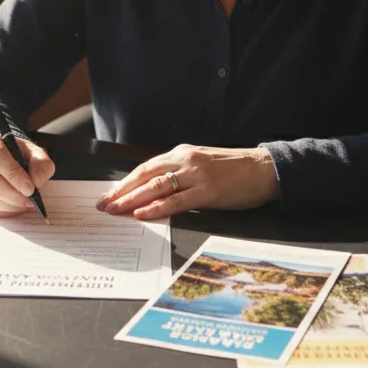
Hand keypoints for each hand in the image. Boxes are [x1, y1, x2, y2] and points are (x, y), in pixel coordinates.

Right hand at [0, 127, 54, 217]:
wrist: (0, 158)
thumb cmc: (17, 155)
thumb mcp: (33, 152)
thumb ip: (41, 164)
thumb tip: (36, 181)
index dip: (13, 174)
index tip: (30, 188)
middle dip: (12, 194)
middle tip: (30, 200)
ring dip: (8, 204)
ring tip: (23, 204)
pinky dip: (2, 210)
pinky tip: (13, 206)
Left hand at [94, 144, 278, 219]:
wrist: (265, 168)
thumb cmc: (236, 170)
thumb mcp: (203, 165)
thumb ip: (181, 173)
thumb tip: (156, 190)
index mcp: (182, 153)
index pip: (146, 167)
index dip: (125, 182)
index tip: (109, 194)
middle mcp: (185, 160)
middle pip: (145, 175)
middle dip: (121, 191)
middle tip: (102, 204)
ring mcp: (196, 175)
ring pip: (155, 186)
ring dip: (132, 199)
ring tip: (114, 210)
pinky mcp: (208, 191)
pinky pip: (176, 200)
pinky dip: (157, 207)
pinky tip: (142, 214)